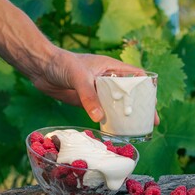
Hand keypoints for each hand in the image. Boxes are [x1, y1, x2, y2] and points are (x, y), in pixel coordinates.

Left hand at [32, 48, 159, 124]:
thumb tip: (100, 118)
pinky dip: (109, 120)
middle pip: (129, 94)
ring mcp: (97, 92)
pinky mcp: (87, 101)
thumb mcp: (79, 77)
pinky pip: (102, 112)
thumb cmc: (61, 63)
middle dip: (140, 106)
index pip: (136, 76)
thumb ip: (89, 96)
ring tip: (136, 129)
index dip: (147, 88)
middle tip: (150, 122)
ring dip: (125, 115)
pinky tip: (115, 130)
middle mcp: (107, 80)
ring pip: (116, 105)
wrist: (41, 68)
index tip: (154, 102)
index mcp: (111, 68)